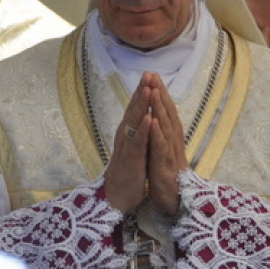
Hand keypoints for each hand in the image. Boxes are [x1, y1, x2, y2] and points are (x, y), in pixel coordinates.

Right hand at [103, 78, 152, 212]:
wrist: (118, 195)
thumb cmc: (129, 170)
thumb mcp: (136, 146)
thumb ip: (139, 131)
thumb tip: (146, 114)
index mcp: (129, 132)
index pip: (136, 107)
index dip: (143, 90)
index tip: (151, 73)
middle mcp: (125, 135)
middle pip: (134, 109)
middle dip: (142, 91)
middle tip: (148, 73)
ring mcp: (127, 147)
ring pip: (134, 122)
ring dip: (141, 106)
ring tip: (148, 89)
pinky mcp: (131, 160)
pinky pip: (137, 143)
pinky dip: (143, 130)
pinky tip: (149, 119)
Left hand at [144, 72, 186, 216]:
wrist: (174, 202)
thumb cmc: (169, 177)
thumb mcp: (164, 152)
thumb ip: (163, 135)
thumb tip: (158, 119)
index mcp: (171, 138)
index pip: (167, 112)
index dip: (161, 94)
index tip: (154, 76)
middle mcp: (173, 142)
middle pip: (168, 115)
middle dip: (161, 94)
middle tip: (154, 75)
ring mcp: (169, 154)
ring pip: (165, 128)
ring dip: (160, 109)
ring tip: (154, 91)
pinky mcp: (164, 167)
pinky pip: (160, 148)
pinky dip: (157, 134)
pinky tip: (153, 122)